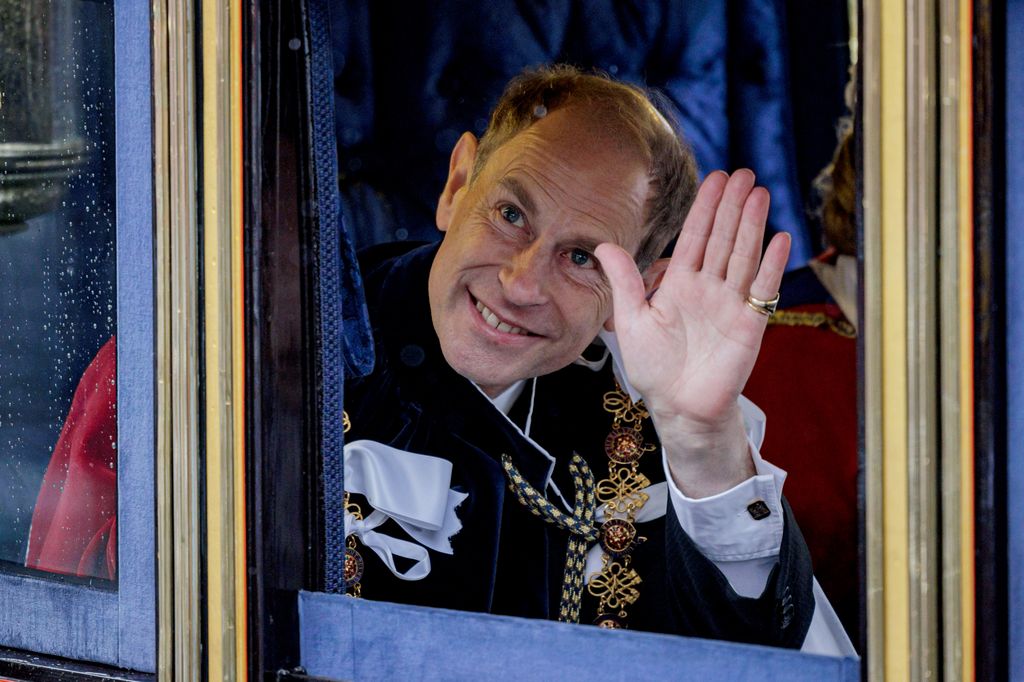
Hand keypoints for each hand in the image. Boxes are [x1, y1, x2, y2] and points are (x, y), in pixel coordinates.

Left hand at [594, 170, 789, 496]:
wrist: (678, 407)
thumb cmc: (654, 368)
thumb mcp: (631, 320)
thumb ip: (624, 281)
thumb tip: (604, 245)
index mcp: (680, 284)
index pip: (696, 237)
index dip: (706, 208)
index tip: (716, 178)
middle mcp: (709, 288)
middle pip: (724, 238)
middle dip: (732, 206)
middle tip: (744, 173)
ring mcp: (731, 304)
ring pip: (743, 256)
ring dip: (752, 225)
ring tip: (760, 193)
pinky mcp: (749, 325)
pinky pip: (761, 290)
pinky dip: (772, 266)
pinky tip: (780, 239)